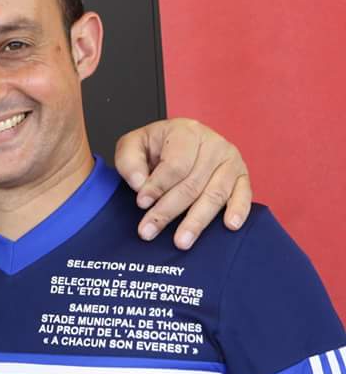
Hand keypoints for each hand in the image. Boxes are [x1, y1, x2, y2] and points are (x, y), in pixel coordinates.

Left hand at [114, 118, 250, 249]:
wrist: (179, 141)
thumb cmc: (156, 146)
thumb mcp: (133, 145)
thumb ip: (130, 161)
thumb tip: (140, 184)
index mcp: (185, 131)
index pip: (174, 165)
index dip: (157, 186)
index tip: (141, 203)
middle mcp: (212, 144)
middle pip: (192, 184)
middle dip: (168, 211)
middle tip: (149, 231)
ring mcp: (230, 160)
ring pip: (214, 195)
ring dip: (197, 221)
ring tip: (181, 242)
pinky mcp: (242, 176)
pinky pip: (244, 195)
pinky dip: (238, 210)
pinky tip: (229, 226)